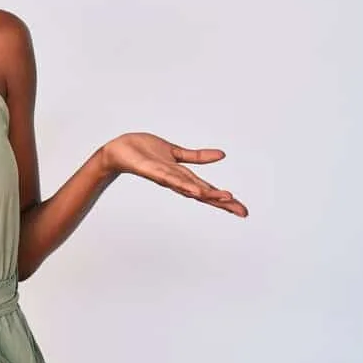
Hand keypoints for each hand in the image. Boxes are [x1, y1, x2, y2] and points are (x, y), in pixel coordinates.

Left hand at [100, 132, 247, 216]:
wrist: (119, 150)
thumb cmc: (145, 152)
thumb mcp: (176, 153)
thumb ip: (197, 157)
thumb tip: (222, 155)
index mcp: (183, 177)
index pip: (208, 190)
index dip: (225, 200)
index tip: (243, 211)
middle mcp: (176, 181)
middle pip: (203, 194)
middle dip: (223, 203)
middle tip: (243, 211)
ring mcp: (165, 177)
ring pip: (190, 188)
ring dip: (208, 194)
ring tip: (226, 198)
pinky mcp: (153, 171)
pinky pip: (170, 179)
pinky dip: (183, 185)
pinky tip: (195, 190)